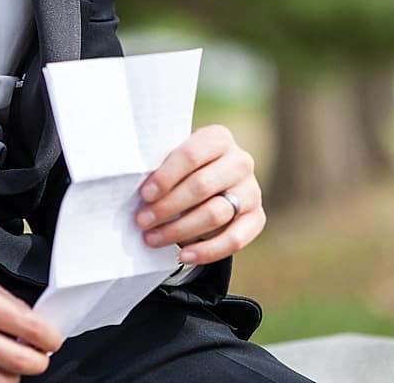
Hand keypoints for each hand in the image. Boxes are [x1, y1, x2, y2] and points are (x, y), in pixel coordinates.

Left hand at [135, 124, 264, 265]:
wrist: (211, 187)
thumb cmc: (183, 171)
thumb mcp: (174, 161)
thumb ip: (161, 169)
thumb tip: (136, 191)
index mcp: (219, 138)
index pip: (192, 154)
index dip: (167, 176)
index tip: (144, 194)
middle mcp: (241, 161)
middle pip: (202, 185)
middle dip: (168, 206)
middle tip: (142, 221)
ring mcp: (252, 190)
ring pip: (216, 213)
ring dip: (180, 230)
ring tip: (153, 238)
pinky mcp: (257, 217)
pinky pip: (235, 239)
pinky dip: (207, 250)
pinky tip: (183, 255)